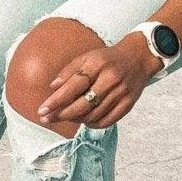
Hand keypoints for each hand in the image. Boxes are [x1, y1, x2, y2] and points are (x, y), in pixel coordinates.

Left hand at [38, 35, 158, 128]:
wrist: (139, 57)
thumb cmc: (108, 58)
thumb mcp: (88, 57)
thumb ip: (69, 71)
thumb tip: (52, 88)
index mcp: (98, 64)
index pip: (73, 86)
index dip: (56, 100)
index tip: (42, 110)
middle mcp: (110, 79)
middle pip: (83, 104)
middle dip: (62, 114)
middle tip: (48, 119)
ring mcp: (121, 93)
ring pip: (94, 115)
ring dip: (76, 120)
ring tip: (66, 117)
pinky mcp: (129, 103)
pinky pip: (107, 121)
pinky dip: (93, 124)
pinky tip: (85, 120)